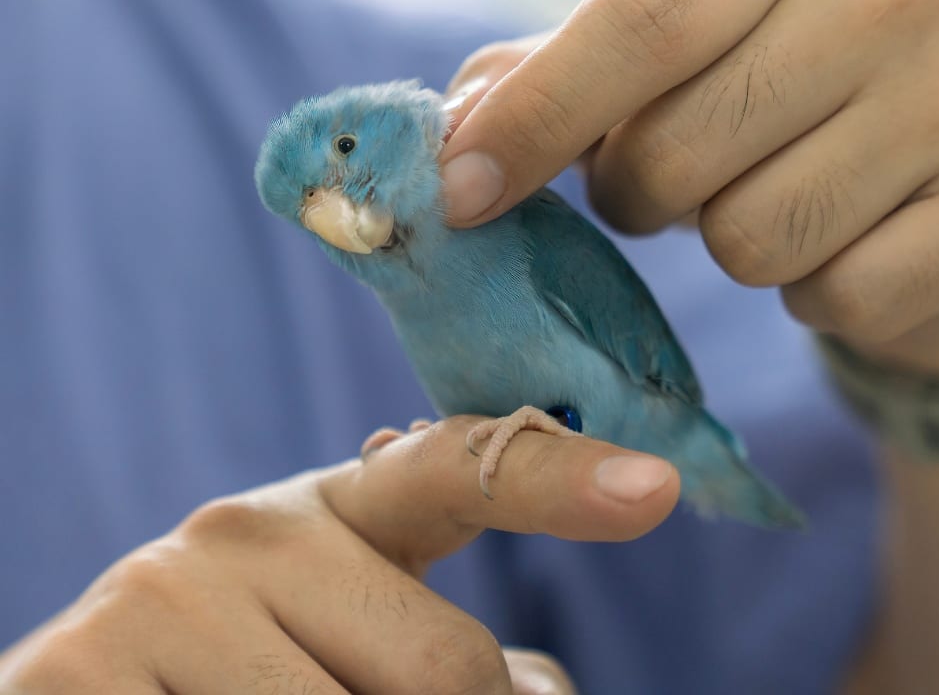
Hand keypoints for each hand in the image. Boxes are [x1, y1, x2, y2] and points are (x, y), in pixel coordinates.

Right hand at [1, 418, 676, 692]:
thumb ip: (435, 646)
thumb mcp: (346, 637)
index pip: (459, 469)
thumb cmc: (243, 672)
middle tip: (373, 693)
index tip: (655, 486)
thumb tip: (541, 691)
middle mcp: (248, 525)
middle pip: (443, 671)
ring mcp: (160, 595)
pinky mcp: (77, 670)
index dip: (560, 476)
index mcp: (329, 506)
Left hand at [440, 0, 938, 373]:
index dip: (535, 118)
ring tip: (763, 200)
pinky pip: (839, 293)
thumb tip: (453, 126)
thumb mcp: (660, 60)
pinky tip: (840, 242)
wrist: (925, 165)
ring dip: (727, 243)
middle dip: (637, 195)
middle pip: (678, 148)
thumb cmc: (763, 96)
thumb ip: (551, 77)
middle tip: (667, 182)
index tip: (460, 193)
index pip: (637, 22)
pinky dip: (812, 292)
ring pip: (753, 237)